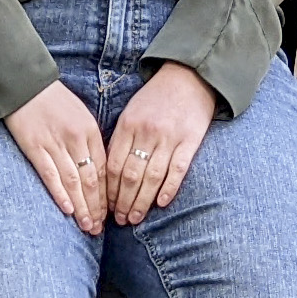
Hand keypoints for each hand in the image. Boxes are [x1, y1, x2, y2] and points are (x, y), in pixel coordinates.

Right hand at [4, 80, 107, 234]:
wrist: (25, 84)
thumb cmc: (53, 99)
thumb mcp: (79, 114)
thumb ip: (88, 140)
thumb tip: (97, 168)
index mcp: (89, 130)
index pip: (103, 169)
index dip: (106, 195)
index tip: (108, 214)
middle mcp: (75, 139)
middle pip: (91, 179)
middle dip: (97, 207)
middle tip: (99, 229)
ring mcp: (55, 143)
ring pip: (73, 181)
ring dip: (82, 206)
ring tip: (87, 226)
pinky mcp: (34, 146)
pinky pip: (50, 174)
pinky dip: (60, 193)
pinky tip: (68, 209)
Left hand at [106, 62, 213, 226]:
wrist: (188, 77)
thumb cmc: (156, 97)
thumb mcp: (131, 111)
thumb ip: (121, 138)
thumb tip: (109, 173)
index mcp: (128, 124)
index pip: (113, 164)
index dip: (108, 189)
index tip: (106, 206)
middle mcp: (146, 132)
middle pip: (130, 175)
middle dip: (122, 201)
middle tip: (119, 221)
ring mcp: (169, 137)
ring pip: (151, 177)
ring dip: (141, 201)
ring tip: (135, 218)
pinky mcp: (190, 140)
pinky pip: (177, 169)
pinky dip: (168, 189)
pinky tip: (161, 204)